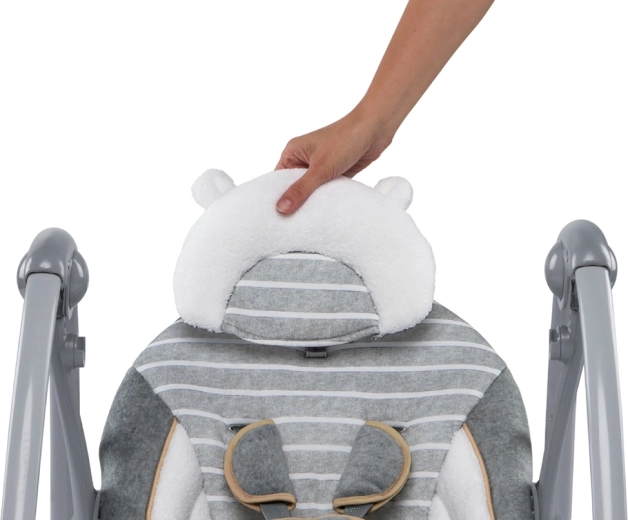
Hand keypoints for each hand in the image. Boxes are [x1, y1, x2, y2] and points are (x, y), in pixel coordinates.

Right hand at [274, 108, 394, 213]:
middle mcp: (304, 159)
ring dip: (312, 201)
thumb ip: (301, 189)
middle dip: (295, 202)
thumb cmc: (345, 139)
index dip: (276, 197)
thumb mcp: (320, 168)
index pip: (278, 179)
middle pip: (294, 187)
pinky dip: (326, 199)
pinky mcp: (334, 173)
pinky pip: (325, 190)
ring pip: (311, 190)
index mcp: (293, 152)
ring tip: (306, 222)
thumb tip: (280, 208)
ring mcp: (320, 166)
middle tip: (289, 225)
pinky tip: (324, 213)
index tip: (274, 218)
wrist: (375, 129)